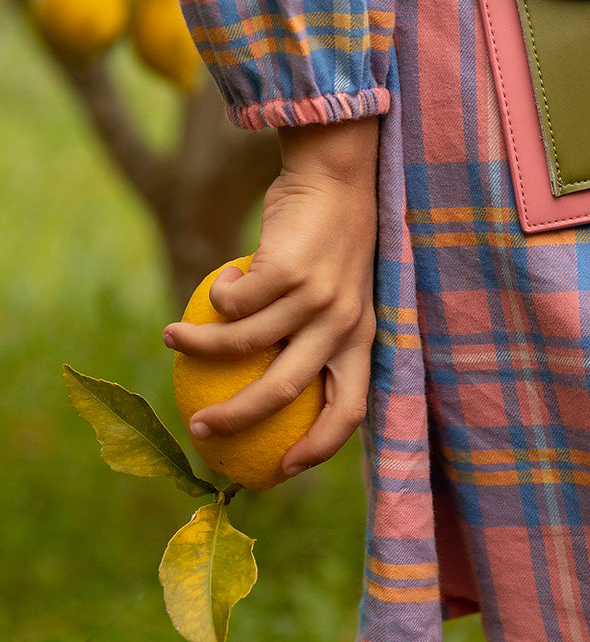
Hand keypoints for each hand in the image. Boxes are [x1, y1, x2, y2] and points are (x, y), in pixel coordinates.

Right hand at [161, 116, 379, 476]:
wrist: (338, 174)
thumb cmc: (331, 237)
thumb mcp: (337, 289)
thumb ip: (312, 331)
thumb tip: (262, 382)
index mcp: (363, 336)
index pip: (351, 408)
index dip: (320, 446)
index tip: (282, 468)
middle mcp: (344, 322)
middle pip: (285, 390)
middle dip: (237, 419)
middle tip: (199, 427)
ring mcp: (316, 296)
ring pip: (243, 344)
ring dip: (198, 346)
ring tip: (174, 337)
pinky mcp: (287, 269)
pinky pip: (233, 302)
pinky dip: (217, 297)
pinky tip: (221, 281)